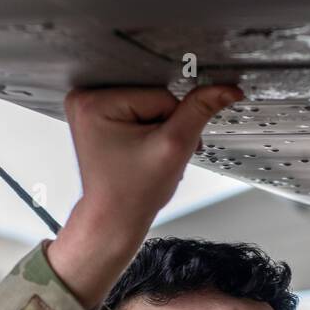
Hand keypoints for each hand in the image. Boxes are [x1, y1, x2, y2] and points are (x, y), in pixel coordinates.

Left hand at [47, 84, 243, 309]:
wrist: (114, 220)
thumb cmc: (132, 194)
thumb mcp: (173, 147)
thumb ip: (199, 111)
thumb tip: (226, 89)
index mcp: (94, 101)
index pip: (159, 96)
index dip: (169, 124)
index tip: (156, 150)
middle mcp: (83, 98)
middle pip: (151, 96)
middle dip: (161, 126)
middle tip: (149, 155)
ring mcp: (86, 108)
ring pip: (145, 104)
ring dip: (154, 129)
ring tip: (142, 156)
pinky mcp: (93, 117)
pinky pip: (134, 111)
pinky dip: (142, 131)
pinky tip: (135, 151)